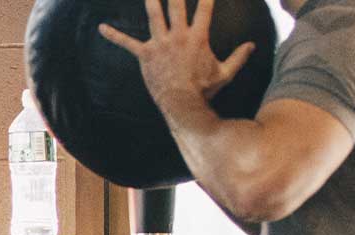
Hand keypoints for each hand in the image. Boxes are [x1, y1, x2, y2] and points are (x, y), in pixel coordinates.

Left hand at [100, 0, 256, 107]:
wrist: (182, 105)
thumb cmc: (204, 90)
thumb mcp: (226, 74)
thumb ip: (239, 57)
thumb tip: (253, 45)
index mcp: (198, 37)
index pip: (205, 8)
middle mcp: (178, 35)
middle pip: (176, 5)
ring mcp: (160, 44)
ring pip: (153, 15)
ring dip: (150, 0)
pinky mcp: (145, 55)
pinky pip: (127, 43)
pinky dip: (114, 36)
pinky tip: (101, 29)